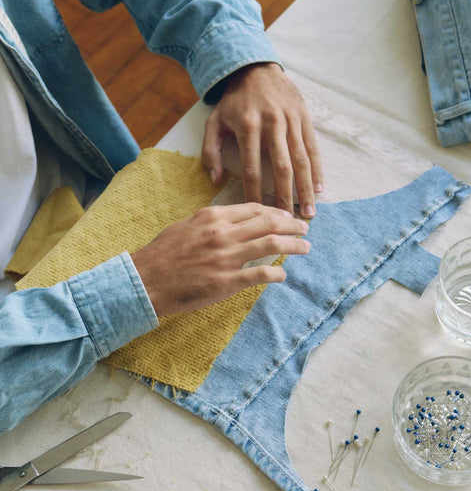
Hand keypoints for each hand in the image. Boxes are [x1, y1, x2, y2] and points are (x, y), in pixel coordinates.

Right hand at [130, 203, 309, 317]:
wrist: (144, 281)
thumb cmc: (161, 254)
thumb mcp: (185, 226)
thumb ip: (212, 222)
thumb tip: (235, 222)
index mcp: (213, 216)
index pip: (254, 208)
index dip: (276, 211)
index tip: (286, 215)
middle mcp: (222, 233)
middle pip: (269, 223)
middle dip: (292, 224)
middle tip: (304, 228)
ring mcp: (226, 257)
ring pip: (271, 244)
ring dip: (293, 245)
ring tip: (305, 247)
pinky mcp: (226, 281)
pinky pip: (261, 274)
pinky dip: (276, 274)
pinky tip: (283, 276)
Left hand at [201, 63, 322, 217]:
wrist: (256, 68)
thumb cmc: (233, 101)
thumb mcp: (214, 122)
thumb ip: (211, 151)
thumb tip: (216, 181)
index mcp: (247, 126)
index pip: (251, 167)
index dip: (255, 193)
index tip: (259, 214)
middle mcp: (272, 123)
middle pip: (281, 168)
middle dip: (286, 197)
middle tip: (290, 222)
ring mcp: (291, 120)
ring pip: (301, 160)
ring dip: (306, 189)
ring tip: (309, 212)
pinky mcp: (304, 118)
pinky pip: (312, 148)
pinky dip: (317, 170)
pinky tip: (319, 189)